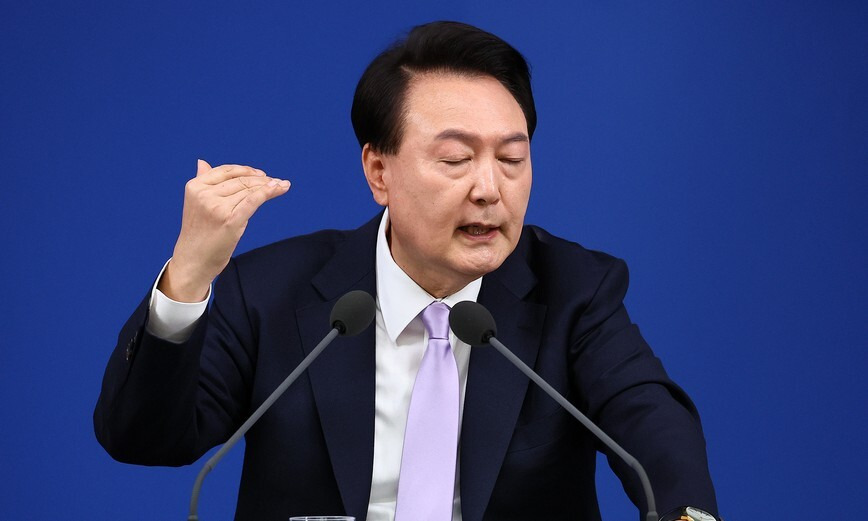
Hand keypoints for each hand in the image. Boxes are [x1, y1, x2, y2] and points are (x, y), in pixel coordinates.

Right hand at [158, 159, 289, 301]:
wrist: (193, 260)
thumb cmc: (198, 234)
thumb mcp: (196, 204)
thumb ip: (203, 183)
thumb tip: (202, 162)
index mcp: (195, 186)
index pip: (226, 171)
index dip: (246, 170)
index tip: (261, 174)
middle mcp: (205, 194)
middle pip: (240, 180)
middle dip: (262, 180)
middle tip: (277, 181)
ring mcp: (217, 207)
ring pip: (249, 190)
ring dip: (270, 186)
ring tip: (283, 185)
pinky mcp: (230, 220)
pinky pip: (253, 200)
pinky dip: (268, 192)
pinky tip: (279, 188)